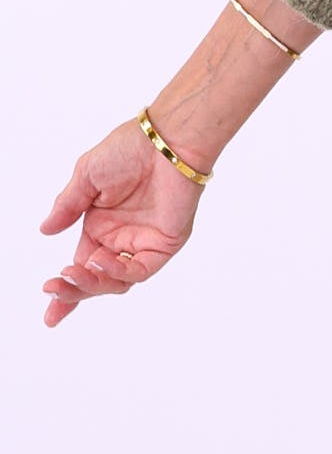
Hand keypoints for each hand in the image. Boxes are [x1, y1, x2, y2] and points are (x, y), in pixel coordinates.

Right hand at [38, 116, 207, 326]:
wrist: (165, 139)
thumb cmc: (130, 148)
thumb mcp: (88, 176)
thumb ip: (68, 206)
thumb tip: (45, 230)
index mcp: (101, 226)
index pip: (80, 266)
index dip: (65, 290)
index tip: (48, 315)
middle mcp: (121, 238)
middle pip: (95, 280)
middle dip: (73, 291)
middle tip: (53, 290)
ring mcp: (143, 243)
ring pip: (115, 281)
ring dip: (92, 283)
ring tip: (73, 273)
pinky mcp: (164, 244)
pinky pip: (139, 270)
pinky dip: (118, 272)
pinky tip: (99, 260)